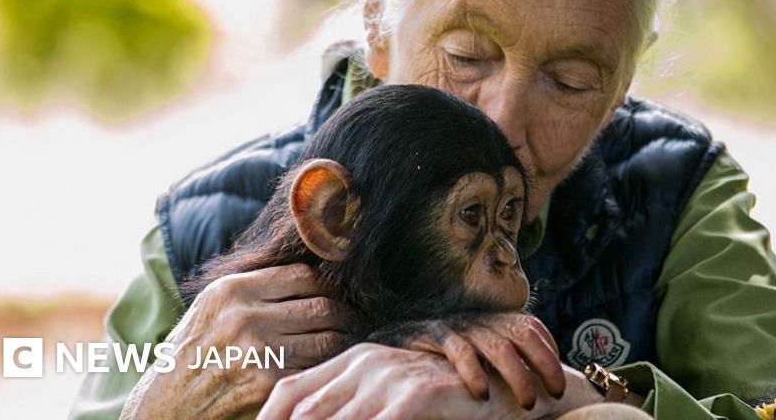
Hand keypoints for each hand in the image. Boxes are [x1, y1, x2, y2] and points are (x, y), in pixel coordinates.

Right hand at [121, 264, 350, 419]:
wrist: (163, 407)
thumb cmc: (191, 357)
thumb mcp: (211, 310)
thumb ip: (251, 291)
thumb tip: (308, 277)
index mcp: (231, 290)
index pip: (302, 275)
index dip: (324, 287)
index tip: (332, 296)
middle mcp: (244, 315)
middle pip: (321, 305)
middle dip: (342, 315)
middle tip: (351, 321)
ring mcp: (257, 351)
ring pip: (327, 338)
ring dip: (340, 342)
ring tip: (343, 343)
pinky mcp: (268, 383)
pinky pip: (315, 368)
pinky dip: (326, 369)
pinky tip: (326, 369)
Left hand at [258, 342, 579, 419]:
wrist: (509, 388)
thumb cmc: (448, 402)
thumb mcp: (393, 403)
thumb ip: (356, 408)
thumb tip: (306, 418)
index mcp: (353, 361)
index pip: (290, 390)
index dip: (267, 419)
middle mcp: (365, 362)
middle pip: (302, 407)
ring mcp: (390, 375)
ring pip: (333, 419)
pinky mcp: (416, 393)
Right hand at [393, 313, 566, 408]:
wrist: (388, 343)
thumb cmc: (437, 358)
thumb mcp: (473, 354)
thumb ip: (498, 363)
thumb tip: (535, 390)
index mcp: (491, 322)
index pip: (531, 326)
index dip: (550, 351)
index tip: (558, 383)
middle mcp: (478, 321)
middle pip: (522, 333)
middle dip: (544, 364)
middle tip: (553, 394)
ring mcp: (456, 328)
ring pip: (498, 345)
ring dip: (518, 375)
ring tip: (528, 403)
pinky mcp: (432, 337)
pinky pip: (459, 351)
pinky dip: (475, 373)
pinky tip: (482, 394)